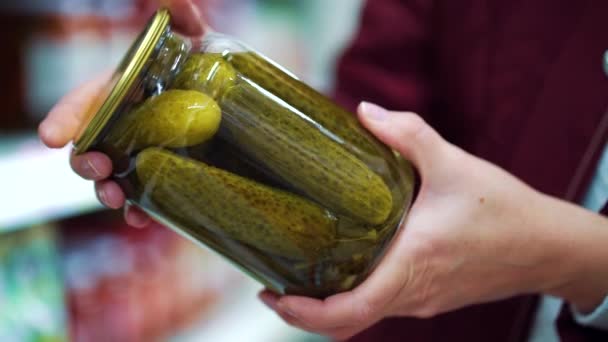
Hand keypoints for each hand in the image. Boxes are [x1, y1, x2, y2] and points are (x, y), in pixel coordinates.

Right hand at [38, 0, 206, 226]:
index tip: (51, 136)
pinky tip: (143, 218)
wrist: (233, 98)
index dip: (65, 118)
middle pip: (92, 146)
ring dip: (107, 191)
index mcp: (125, 91)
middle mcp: (126, 124)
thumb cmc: (206, 64)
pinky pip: (144, 197)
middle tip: (97, 168)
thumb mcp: (197, 40)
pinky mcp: (162, 174)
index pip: (87, 103)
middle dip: (85, 161)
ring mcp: (142, 152)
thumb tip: (172, 2)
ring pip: (112, 177)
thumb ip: (181, 20)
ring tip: (118, 201)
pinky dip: (140, 210)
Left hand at [258, 102, 607, 339]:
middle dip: (304, 313)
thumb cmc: (504, 211)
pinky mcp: (430, 297)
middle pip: (348, 322)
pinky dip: (354, 295)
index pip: (351, 309)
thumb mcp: (453, 163)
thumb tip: (365, 111)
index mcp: (413, 264)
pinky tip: (344, 266)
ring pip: (365, 315)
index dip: (306, 313)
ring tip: (299, 274)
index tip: (275, 297)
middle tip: (273, 288)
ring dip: (328, 304)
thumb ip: (407, 133)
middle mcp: (413, 292)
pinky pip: (383, 304)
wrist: (547, 246)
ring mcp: (422, 300)